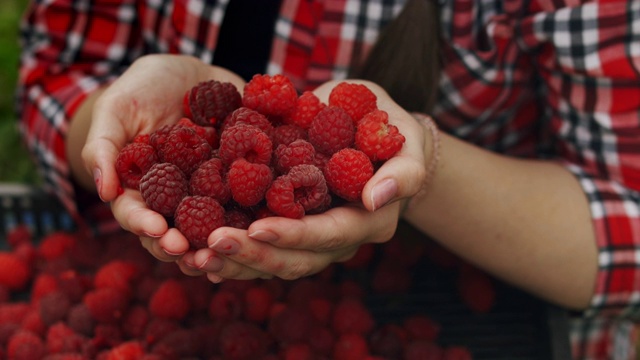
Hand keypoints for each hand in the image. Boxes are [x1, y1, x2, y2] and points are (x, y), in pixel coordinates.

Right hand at [81, 54, 244, 261]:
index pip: (137, 215)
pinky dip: (254, 219)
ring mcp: (209, 193)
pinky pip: (248, 204)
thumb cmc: (144, 88)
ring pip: (212, 228)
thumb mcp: (117, 109)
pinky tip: (263, 229)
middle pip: (176, 232)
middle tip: (194, 255)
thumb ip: (104, 148)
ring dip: (218, 245)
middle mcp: (176, 199)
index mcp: (141, 189)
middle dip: (184, 247)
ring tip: (228, 250)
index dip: (145, 225)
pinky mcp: (239, 182)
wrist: (192, 73)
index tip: (157, 230)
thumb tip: (103, 191)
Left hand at [187, 79, 431, 281]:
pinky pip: (260, 250)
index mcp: (367, 222)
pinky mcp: (290, 230)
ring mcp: (313, 241)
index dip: (292, 235)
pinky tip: (196, 254)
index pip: (327, 235)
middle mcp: (339, 242)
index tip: (256, 228)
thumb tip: (375, 197)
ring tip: (193, 256)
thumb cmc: (392, 133)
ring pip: (272, 263)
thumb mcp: (407, 145)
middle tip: (210, 244)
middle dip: (252, 255)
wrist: (380, 138)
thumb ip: (401, 173)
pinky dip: (231, 254)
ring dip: (234, 262)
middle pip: (294, 260)